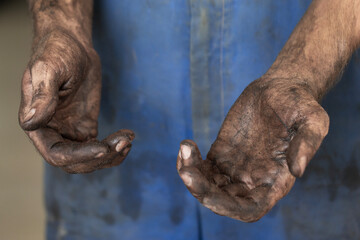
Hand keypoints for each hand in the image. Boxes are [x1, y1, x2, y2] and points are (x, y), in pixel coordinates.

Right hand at [19, 29, 133, 173]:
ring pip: (89, 158)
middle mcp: (53, 132)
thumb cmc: (57, 52)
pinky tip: (128, 135)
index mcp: (38, 123)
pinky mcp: (86, 126)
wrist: (73, 46)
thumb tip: (31, 122)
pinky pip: (100, 146)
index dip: (79, 157)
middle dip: (100, 158)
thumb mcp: (48, 69)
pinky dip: (115, 147)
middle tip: (124, 143)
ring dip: (111, 155)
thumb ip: (41, 96)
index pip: (56, 154)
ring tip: (127, 139)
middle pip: (75, 162)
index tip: (103, 148)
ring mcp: (70, 131)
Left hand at [177, 78, 328, 221]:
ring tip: (185, 148)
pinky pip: (201, 167)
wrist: (280, 87)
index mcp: (274, 181)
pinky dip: (189, 162)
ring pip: (207, 185)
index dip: (229, 208)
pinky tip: (186, 146)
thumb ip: (308, 143)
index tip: (209, 195)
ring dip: (190, 175)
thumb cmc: (300, 103)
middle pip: (222, 200)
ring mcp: (234, 167)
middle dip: (201, 191)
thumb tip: (298, 170)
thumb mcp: (312, 119)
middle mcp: (252, 179)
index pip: (249, 209)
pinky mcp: (221, 152)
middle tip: (187, 171)